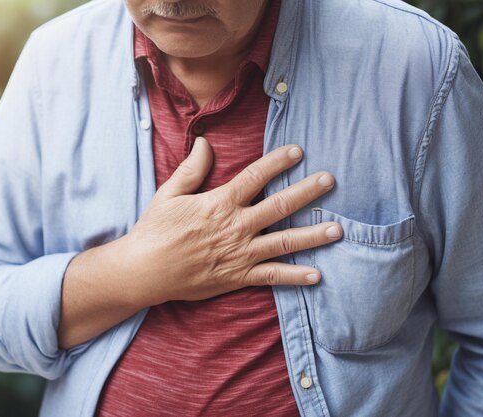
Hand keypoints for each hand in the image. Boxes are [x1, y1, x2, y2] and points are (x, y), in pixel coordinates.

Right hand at [119, 136, 342, 306]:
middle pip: (279, 206)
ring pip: (283, 242)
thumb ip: (191, 169)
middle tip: (330, 180)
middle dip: (307, 192)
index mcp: (220, 204)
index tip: (298, 151)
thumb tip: (205, 142)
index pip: (255, 177)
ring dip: (312, 235)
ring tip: (337, 229)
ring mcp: (240, 254)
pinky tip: (317, 275)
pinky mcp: (238, 277)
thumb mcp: (169, 194)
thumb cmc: (155, 230)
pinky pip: (271, 277)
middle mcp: (236, 227)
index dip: (278, 162)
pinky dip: (295, 277)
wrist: (145, 270)